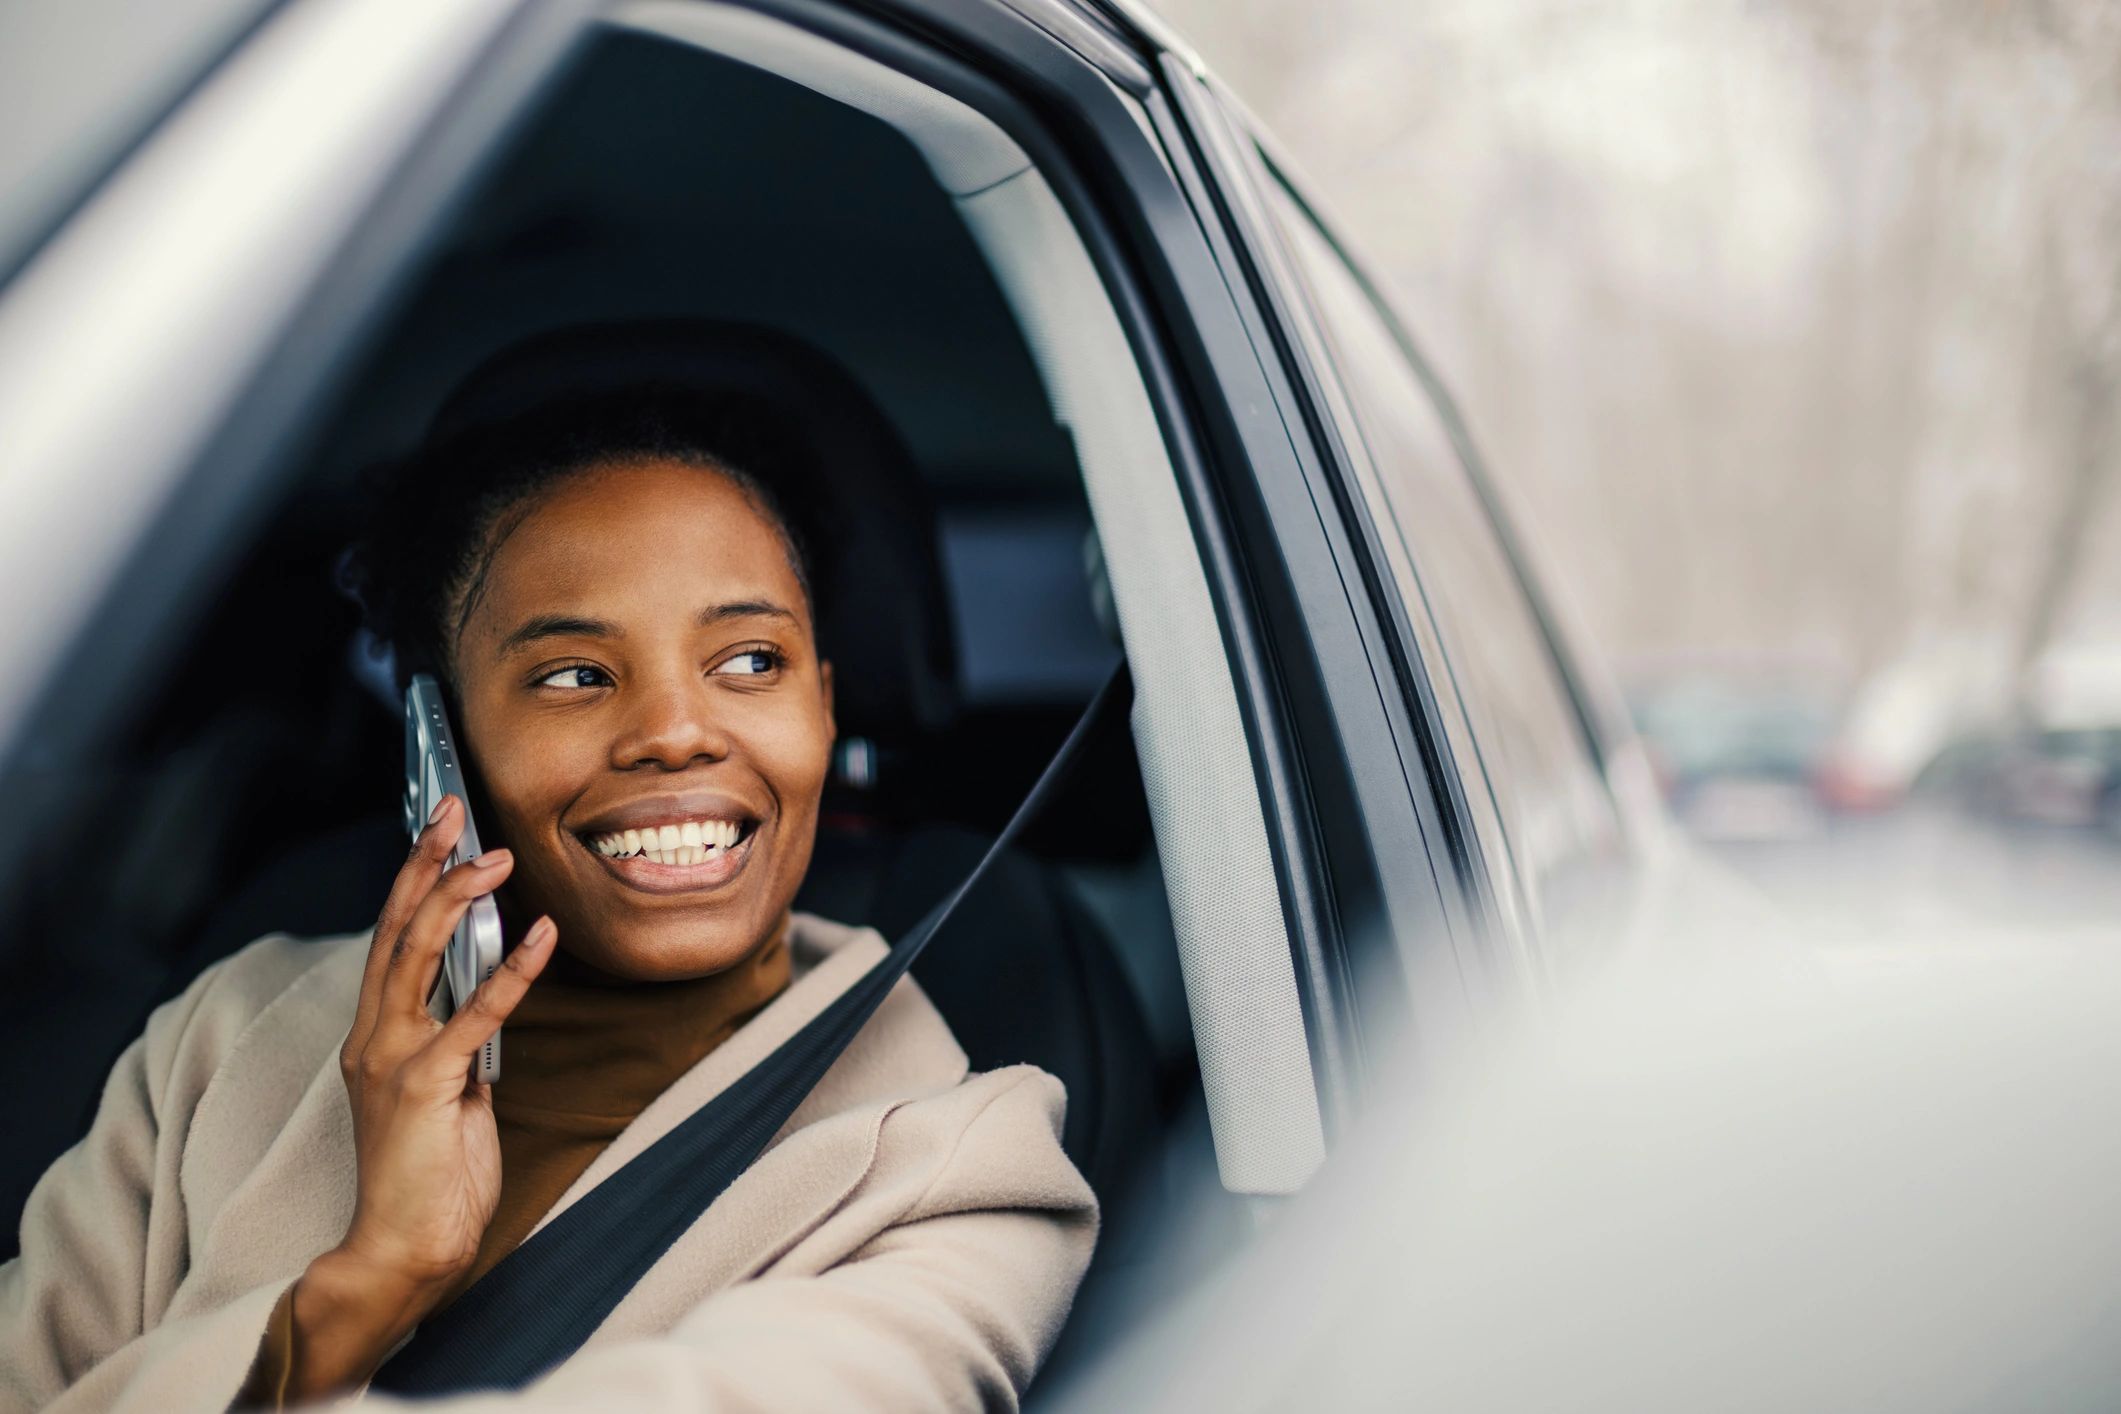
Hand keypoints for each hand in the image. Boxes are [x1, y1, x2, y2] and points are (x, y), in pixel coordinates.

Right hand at [284, 794, 556, 1397]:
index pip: (392, 939)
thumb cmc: (432, 1177)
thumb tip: (492, 1006)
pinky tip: (541, 939)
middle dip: (424, 864)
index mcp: (377, 1035)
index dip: (413, 880)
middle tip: (454, 810)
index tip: (439, 830)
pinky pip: (473, 1016)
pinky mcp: (423, 1085)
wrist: (405, 1249)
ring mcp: (392, 1058)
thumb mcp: (452, 1093)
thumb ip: (462, 1045)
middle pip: (395, 929)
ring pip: (418, 956)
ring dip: (456, 899)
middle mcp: (374, 1037)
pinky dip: (509, 973)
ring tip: (496, 858)